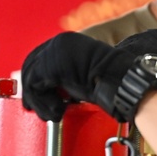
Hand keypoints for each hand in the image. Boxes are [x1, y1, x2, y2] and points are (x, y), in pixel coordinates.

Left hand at [21, 32, 136, 121]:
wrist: (125, 83)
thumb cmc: (111, 84)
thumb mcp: (80, 77)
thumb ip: (59, 77)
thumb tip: (31, 82)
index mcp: (68, 42)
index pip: (39, 58)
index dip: (35, 81)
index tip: (35, 99)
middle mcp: (60, 42)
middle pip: (31, 66)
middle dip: (33, 92)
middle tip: (36, 109)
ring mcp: (56, 51)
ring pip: (31, 78)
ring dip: (40, 102)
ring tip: (54, 113)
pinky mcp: (54, 65)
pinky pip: (35, 87)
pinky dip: (43, 103)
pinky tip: (58, 111)